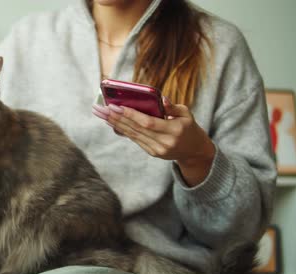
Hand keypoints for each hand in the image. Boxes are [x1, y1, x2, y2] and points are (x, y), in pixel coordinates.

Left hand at [92, 98, 214, 186]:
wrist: (194, 151)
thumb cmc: (189, 127)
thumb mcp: (186, 114)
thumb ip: (172, 107)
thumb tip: (160, 99)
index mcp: (174, 130)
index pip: (148, 123)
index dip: (131, 115)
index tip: (116, 106)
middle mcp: (164, 142)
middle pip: (136, 129)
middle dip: (117, 118)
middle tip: (101, 109)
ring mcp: (157, 149)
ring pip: (133, 135)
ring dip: (115, 124)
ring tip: (102, 114)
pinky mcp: (152, 152)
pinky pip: (135, 139)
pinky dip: (123, 130)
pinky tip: (112, 122)